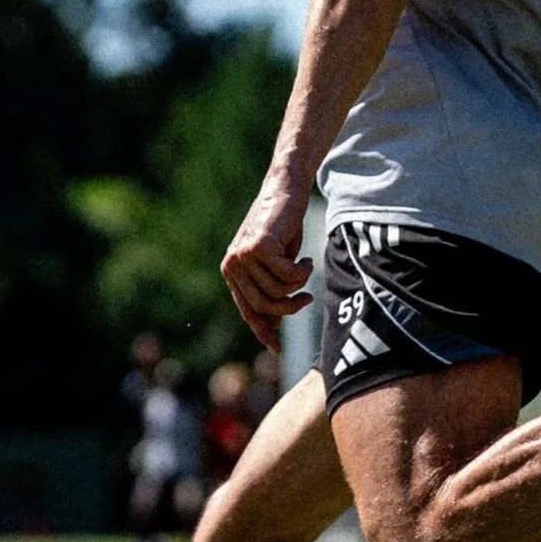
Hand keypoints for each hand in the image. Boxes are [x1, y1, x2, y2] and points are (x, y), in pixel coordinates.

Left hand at [221, 183, 313, 352]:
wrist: (285, 190)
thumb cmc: (283, 228)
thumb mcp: (276, 264)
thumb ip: (270, 290)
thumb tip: (274, 325)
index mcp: (233, 271)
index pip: (248, 311)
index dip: (263, 332)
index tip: (276, 350)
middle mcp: (233, 265)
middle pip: (266, 305)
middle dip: (291, 307)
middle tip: (308, 298)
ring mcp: (244, 255)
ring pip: (279, 291)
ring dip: (299, 283)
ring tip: (304, 267)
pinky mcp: (259, 247)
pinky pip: (289, 275)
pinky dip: (303, 270)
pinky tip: (305, 258)